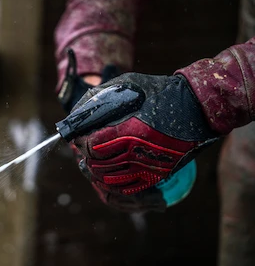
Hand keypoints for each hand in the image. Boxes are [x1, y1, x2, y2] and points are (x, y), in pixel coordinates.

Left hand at [69, 73, 218, 210]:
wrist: (197, 106)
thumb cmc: (159, 92)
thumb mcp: (126, 86)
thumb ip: (98, 99)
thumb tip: (76, 116)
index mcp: (129, 129)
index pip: (91, 146)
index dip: (80, 143)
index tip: (78, 138)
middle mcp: (138, 151)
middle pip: (97, 165)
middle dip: (86, 158)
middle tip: (84, 150)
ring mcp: (148, 165)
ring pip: (110, 179)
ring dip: (97, 171)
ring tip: (94, 160)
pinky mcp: (157, 173)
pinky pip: (128, 187)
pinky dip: (114, 183)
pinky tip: (109, 172)